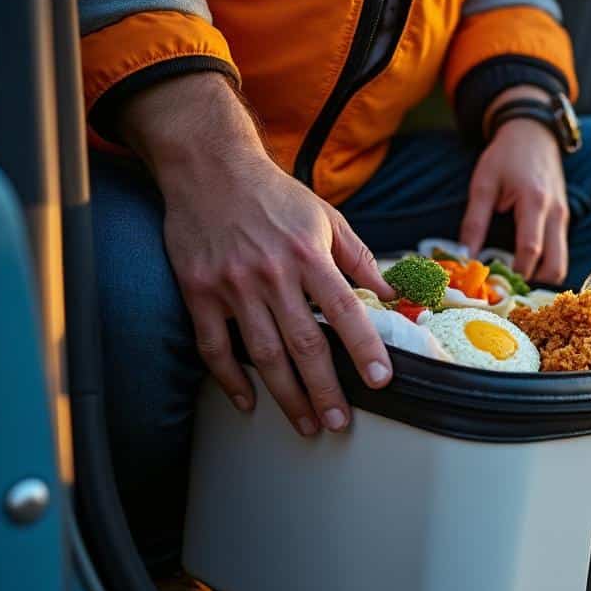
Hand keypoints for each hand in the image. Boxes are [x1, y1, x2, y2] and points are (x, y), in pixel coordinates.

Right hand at [121, 73, 395, 435]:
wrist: (209, 167)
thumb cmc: (274, 195)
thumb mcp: (326, 218)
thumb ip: (359, 260)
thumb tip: (392, 296)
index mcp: (309, 255)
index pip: (345, 311)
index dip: (365, 349)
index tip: (382, 380)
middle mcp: (271, 273)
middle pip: (304, 344)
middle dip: (325, 389)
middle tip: (340, 423)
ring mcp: (232, 285)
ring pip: (262, 353)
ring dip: (286, 395)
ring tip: (307, 424)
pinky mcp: (198, 291)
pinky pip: (214, 346)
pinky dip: (230, 379)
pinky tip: (249, 402)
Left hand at [460, 87, 568, 283]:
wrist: (533, 133)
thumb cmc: (506, 156)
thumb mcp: (483, 185)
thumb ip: (474, 223)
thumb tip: (465, 257)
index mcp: (534, 203)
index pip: (530, 250)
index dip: (515, 273)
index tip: (495, 285)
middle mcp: (556, 214)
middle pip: (556, 267)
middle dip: (535, 284)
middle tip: (508, 286)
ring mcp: (564, 218)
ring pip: (561, 263)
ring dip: (541, 277)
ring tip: (513, 278)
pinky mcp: (563, 221)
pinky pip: (559, 253)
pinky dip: (544, 264)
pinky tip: (522, 263)